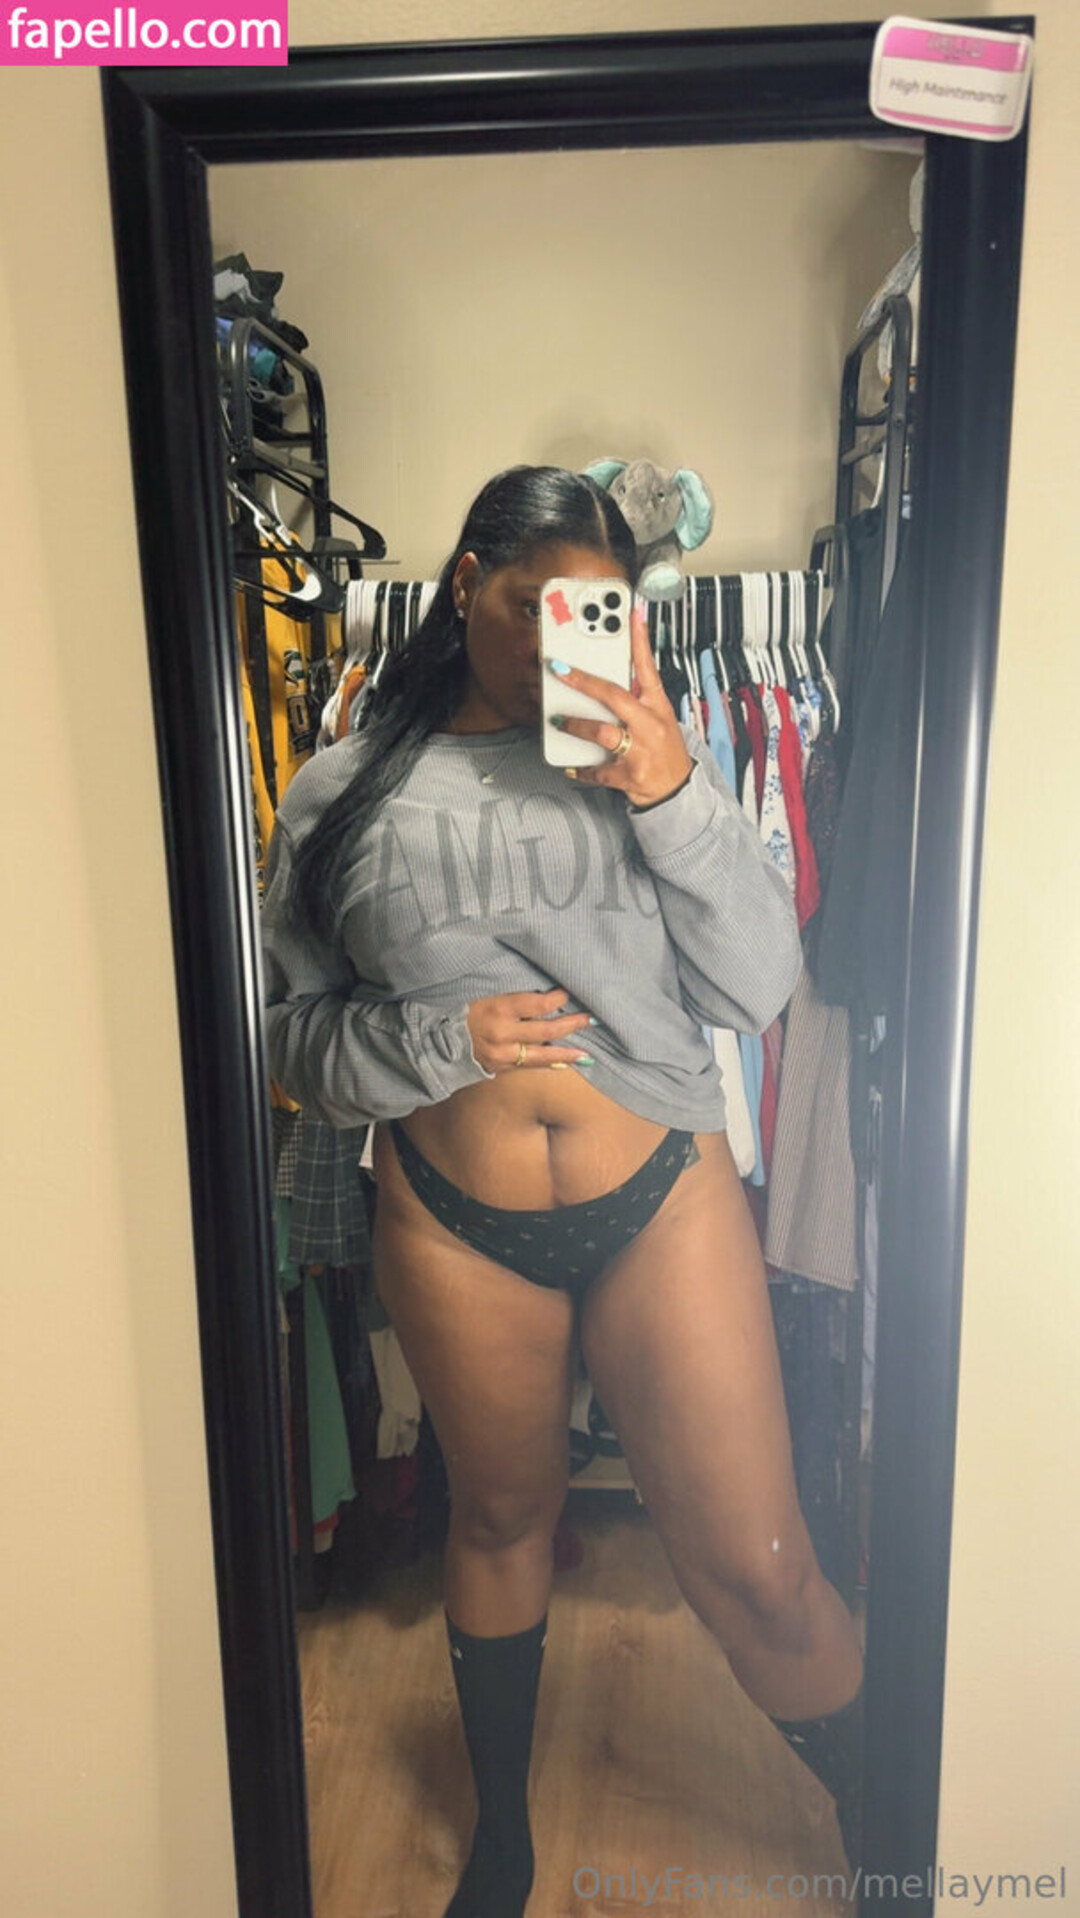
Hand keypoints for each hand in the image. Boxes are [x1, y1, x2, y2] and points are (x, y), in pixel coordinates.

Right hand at [466, 987, 594, 1073]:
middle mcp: (501, 1033)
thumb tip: (546, 997)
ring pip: (541, 1055)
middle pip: (545, 1030)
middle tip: (590, 1020)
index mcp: (497, 1008)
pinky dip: (547, 1064)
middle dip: (571, 1025)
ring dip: (566, 1053)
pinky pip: (528, 1067)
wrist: (434, 1040)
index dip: (557, 999)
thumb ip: (512, 996)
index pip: (537, 1004)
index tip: (569, 993)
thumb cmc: (460, 1010)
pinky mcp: (498, 1068)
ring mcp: (501, 1054)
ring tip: (587, 1054)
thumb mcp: (483, 994)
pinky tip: (563, 1064)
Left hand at [548, 605, 693, 806]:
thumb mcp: (659, 717)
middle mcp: (649, 725)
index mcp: (658, 706)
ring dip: (576, 726)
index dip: (639, 639)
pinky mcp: (629, 775)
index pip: (647, 667)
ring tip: (559, 722)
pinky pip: (598, 769)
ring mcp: (639, 750)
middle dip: (584, 682)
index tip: (631, 613)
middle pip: (615, 696)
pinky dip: (582, 768)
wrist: (678, 789)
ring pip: (603, 732)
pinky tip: (571, 765)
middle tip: (559, 669)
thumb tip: (607, 674)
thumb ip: (638, 696)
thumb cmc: (664, 749)